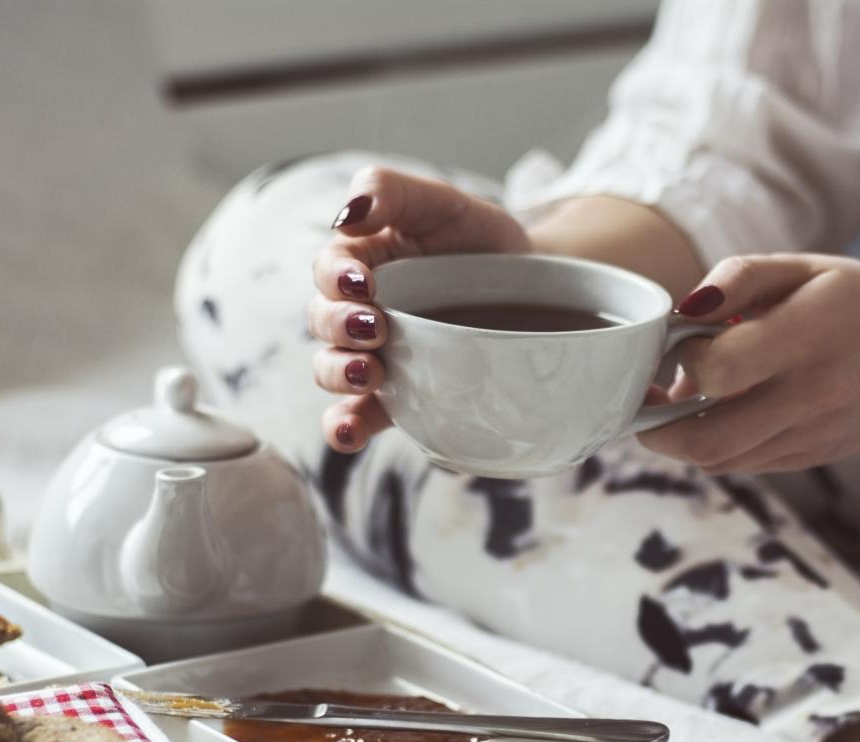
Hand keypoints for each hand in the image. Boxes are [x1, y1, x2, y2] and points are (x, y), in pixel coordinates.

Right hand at [308, 167, 530, 451]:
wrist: (535, 285)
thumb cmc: (480, 238)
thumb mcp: (442, 203)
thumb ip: (392, 191)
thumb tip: (348, 212)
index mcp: (363, 260)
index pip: (330, 269)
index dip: (337, 277)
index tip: (363, 283)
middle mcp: (361, 310)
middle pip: (324, 321)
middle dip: (341, 328)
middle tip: (376, 329)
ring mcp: (379, 355)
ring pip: (332, 368)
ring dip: (340, 375)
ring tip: (371, 374)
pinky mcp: (401, 394)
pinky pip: (359, 415)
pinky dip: (345, 427)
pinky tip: (348, 432)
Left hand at [639, 254, 859, 473]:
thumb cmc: (855, 298)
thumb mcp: (804, 266)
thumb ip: (738, 277)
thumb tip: (683, 310)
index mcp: (810, 336)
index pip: (720, 370)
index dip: (685, 361)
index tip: (683, 343)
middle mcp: (814, 394)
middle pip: (708, 440)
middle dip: (657, 427)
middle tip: (645, 401)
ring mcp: (816, 434)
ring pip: (722, 460)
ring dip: (684, 439)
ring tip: (682, 403)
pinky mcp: (816, 456)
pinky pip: (747, 464)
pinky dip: (719, 445)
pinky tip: (720, 413)